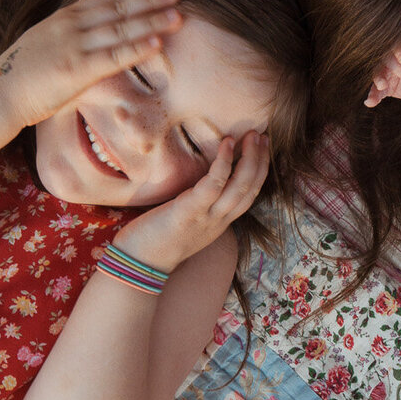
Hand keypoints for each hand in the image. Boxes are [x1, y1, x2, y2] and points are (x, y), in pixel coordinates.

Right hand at [0, 0, 182, 128]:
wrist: (0, 93)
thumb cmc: (26, 68)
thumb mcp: (48, 31)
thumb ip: (75, 11)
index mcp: (65, 17)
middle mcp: (71, 26)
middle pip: (118, 9)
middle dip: (149, 1)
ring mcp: (74, 46)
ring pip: (120, 30)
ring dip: (151, 22)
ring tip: (177, 15)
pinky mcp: (76, 70)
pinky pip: (113, 56)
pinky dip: (136, 48)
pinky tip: (157, 42)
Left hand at [113, 132, 270, 271]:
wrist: (138, 264)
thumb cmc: (155, 240)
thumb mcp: (186, 222)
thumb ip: (198, 205)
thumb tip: (199, 181)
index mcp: (219, 223)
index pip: (249, 195)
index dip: (259, 171)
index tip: (262, 149)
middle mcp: (219, 221)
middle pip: (251, 189)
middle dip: (260, 160)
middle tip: (262, 136)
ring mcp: (207, 218)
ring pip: (241, 187)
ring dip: (250, 159)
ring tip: (252, 136)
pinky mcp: (190, 212)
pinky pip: (215, 184)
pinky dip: (224, 162)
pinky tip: (227, 143)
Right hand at [365, 32, 400, 107]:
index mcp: (399, 44)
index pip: (393, 45)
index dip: (396, 51)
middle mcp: (389, 57)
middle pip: (385, 60)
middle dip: (397, 69)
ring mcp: (386, 72)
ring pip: (378, 74)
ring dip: (379, 80)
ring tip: (382, 86)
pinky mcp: (385, 86)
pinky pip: (377, 91)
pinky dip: (373, 96)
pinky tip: (371, 102)